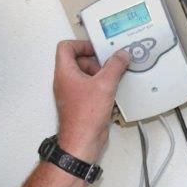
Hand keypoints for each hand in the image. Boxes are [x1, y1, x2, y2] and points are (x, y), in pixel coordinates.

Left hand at [52, 39, 129, 162]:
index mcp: (65, 72)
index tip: (97, 49)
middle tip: (109, 64)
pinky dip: (101, 87)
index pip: (66, 47)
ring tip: (113, 78)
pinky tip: (112, 92)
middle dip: (96, 61)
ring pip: (85, 75)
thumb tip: (121, 55)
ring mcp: (72, 93)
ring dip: (100, 75)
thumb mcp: (105, 84)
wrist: (82, 141)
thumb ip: (115, 66)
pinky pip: (91, 88)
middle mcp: (66, 81)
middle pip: (78, 60)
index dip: (82, 44)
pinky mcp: (81, 103)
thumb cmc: (84, 117)